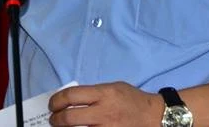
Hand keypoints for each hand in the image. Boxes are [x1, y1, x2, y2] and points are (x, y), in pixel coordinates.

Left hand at [48, 82, 162, 126]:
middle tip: (54, 120)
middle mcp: (104, 112)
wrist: (155, 117)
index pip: (71, 96)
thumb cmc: (133, 100)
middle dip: (56, 120)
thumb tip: (71, 99)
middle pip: (69, 118)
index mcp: (104, 94)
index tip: (52, 105)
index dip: (56, 101)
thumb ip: (93, 93)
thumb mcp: (113, 88)